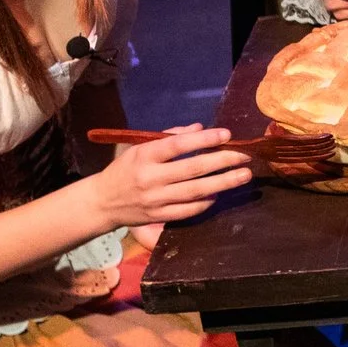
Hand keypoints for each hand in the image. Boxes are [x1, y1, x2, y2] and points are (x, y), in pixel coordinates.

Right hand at [87, 125, 250, 226]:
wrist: (102, 202)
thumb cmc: (124, 169)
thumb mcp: (140, 147)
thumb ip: (168, 136)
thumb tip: (199, 128)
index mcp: (144, 156)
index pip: (178, 145)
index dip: (204, 140)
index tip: (227, 135)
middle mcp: (150, 178)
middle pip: (193, 170)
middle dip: (223, 162)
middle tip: (245, 156)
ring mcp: (156, 200)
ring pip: (195, 192)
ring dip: (223, 183)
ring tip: (243, 175)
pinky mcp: (159, 217)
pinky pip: (189, 210)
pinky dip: (206, 202)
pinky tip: (220, 193)